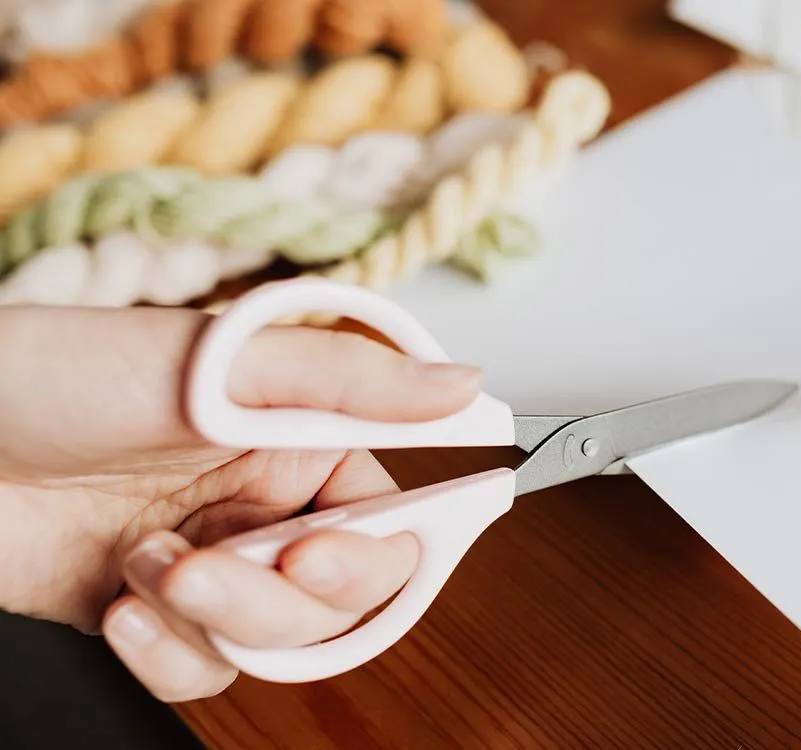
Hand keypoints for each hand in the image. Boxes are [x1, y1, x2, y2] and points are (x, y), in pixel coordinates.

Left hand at [0, 304, 480, 700]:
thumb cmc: (58, 375)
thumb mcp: (218, 365)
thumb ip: (350, 383)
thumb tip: (464, 385)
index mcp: (302, 440)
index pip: (393, 517)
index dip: (375, 554)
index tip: (318, 557)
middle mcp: (267, 504)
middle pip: (340, 597)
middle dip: (272, 597)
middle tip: (209, 565)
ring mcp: (214, 562)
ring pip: (277, 642)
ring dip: (211, 619)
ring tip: (144, 566)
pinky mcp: (157, 612)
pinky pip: (207, 670)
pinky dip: (168, 654)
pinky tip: (120, 607)